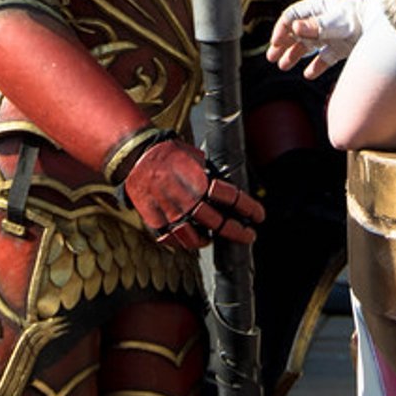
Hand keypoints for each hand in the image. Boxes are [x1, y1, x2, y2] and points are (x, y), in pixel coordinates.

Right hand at [120, 137, 262, 249]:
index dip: (251, 209)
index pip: (233, 200)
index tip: (259, 216)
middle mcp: (188, 203)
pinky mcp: (156, 222)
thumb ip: (210, 175)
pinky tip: (189, 238)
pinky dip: (182, 242)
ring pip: (196, 240)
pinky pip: (173, 240)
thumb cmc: (168, 153)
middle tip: (249, 235)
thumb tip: (225, 186)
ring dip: (208, 241)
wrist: (136, 155)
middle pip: (220, 225)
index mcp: (201, 184)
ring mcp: (172, 215)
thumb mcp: (196, 158)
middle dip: (239, 232)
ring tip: (213, 238)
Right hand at [267, 0, 369, 77]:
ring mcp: (332, 34)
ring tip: (283, 66)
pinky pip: (325, 58)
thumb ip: (315, 26)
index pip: (292, 16)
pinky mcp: (342, 47)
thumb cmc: (359, 15)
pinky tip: (309, 74)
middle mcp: (322, 21)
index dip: (282, 29)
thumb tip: (294, 27)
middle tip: (272, 57)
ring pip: (308, 46)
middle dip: (283, 45)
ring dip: (294, 56)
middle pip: (296, 32)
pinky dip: (317, 66)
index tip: (276, 43)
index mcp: (317, 7)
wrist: (384, 22)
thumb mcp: (335, 20)